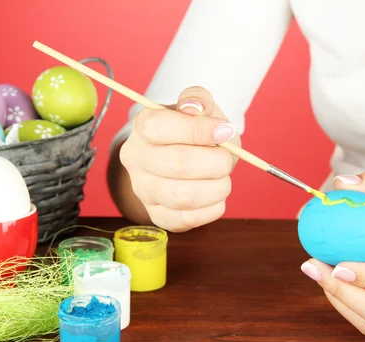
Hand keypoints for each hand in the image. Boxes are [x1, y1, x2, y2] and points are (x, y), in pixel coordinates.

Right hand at [120, 86, 237, 231]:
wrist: (186, 158)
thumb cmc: (195, 132)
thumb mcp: (199, 108)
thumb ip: (198, 100)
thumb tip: (194, 107)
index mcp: (143, 125)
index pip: (159, 127)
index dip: (198, 130)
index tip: (224, 130)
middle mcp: (136, 158)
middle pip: (175, 164)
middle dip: (215, 161)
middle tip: (228, 159)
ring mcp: (144, 190)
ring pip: (181, 196)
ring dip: (216, 187)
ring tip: (224, 179)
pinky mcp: (157, 215)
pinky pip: (185, 220)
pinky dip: (211, 208)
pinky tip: (217, 195)